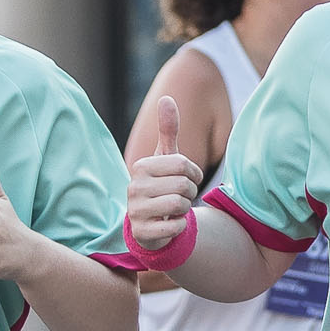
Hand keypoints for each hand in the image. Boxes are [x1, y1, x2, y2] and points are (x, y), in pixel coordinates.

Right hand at [127, 97, 202, 249]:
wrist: (149, 222)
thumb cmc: (161, 185)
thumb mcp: (165, 158)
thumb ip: (168, 130)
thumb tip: (166, 98)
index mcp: (141, 166)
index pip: (183, 164)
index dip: (195, 173)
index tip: (188, 179)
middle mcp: (134, 186)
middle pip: (184, 185)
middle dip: (190, 193)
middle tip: (181, 197)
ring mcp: (135, 210)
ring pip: (180, 205)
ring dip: (185, 209)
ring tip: (174, 209)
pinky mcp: (142, 232)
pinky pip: (176, 226)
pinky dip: (180, 226)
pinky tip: (170, 223)